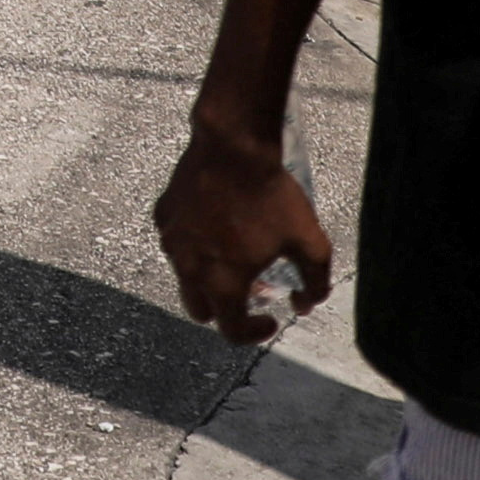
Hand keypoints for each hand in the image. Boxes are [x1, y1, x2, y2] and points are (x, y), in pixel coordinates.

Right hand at [154, 118, 332, 345]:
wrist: (233, 146)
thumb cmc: (271, 195)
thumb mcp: (311, 243)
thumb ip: (315, 283)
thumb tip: (304, 304)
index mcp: (223, 282)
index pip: (232, 331)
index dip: (255, 333)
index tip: (271, 318)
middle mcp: (190, 268)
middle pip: (201, 311)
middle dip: (226, 309)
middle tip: (252, 288)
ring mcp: (172, 241)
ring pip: (186, 278)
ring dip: (209, 279)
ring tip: (235, 254)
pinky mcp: (163, 215)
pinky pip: (176, 243)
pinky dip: (194, 246)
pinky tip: (216, 225)